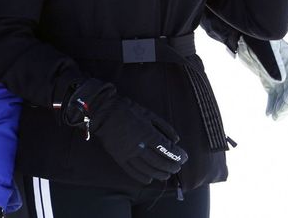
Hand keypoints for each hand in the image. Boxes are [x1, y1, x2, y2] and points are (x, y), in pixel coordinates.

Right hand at [63, 79, 187, 183]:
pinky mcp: (119, 158)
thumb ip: (164, 127)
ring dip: (160, 174)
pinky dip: (143, 178)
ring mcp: (128, 154)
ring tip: (166, 174)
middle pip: (160, 163)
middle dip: (172, 167)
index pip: (168, 150)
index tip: (184, 158)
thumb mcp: (149, 114)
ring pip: (148, 170)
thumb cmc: (127, 110)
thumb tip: (176, 140)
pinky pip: (133, 172)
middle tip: (177, 167)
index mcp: (148, 134)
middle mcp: (139, 146)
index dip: (179, 156)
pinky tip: (150, 179)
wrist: (103, 112)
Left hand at [236, 37, 287, 119]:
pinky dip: (272, 104)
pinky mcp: (270, 81)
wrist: (242, 36)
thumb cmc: (255, 40)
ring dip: (280, 107)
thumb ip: (272, 63)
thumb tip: (281, 81)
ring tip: (275, 118)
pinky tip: (268, 114)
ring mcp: (280, 76)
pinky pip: (274, 95)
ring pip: (284, 96)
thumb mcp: (263, 50)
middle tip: (279, 115)